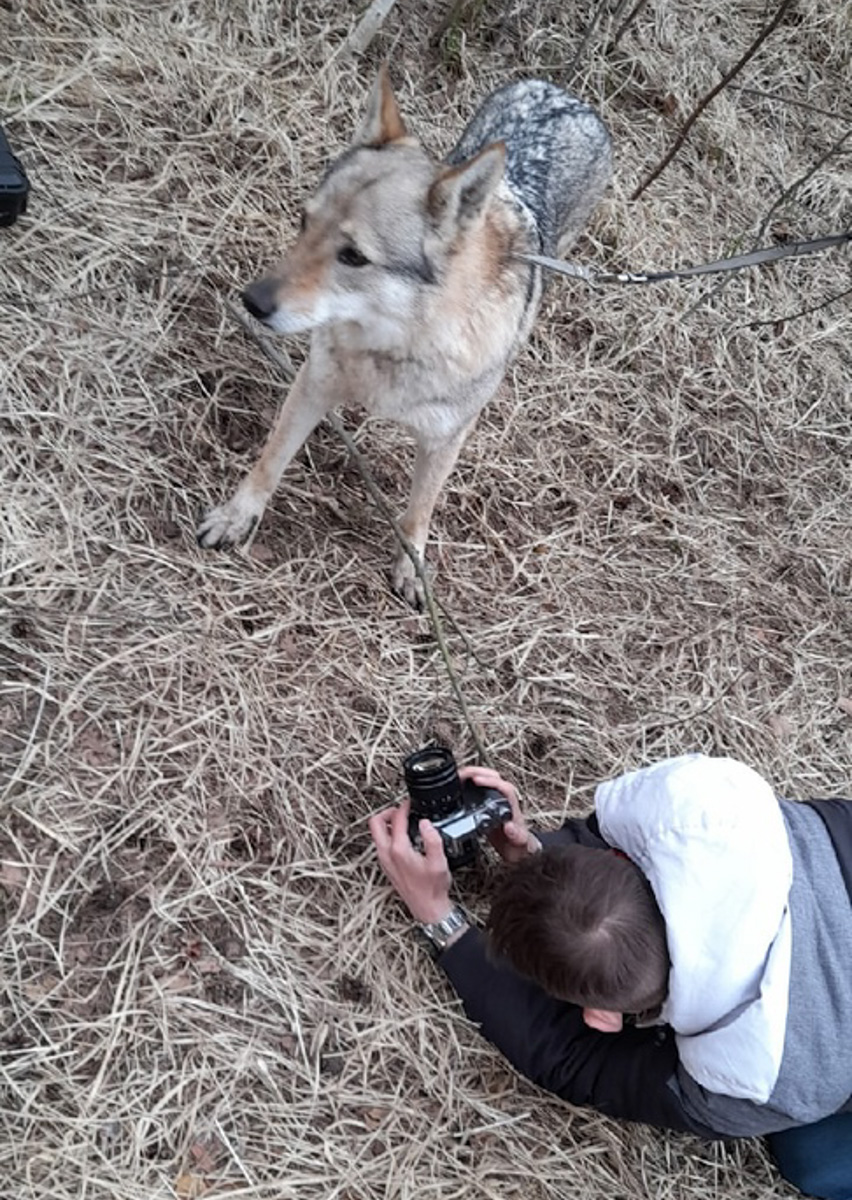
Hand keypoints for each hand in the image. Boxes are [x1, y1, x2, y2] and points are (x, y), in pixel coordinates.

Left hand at [368, 798, 452, 924]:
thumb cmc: (432, 889)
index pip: (397, 820)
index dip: (404, 807)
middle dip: (388, 812)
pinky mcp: (387, 866)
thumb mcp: (439, 862)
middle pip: (376, 823)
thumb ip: (433, 839)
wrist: (427, 909)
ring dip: (387, 824)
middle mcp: (387, 855)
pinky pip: (381, 844)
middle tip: (401, 810)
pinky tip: (403, 838)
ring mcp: (384, 861)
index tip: (411, 803)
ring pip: (377, 834)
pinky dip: (389, 835)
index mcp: (398, 850)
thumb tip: (425, 823)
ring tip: (403, 821)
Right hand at [458, 765, 541, 863]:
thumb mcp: (520, 845)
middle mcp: (505, 802)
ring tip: (459, 776)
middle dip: (479, 772)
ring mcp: (497, 803)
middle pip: (495, 778)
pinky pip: (480, 790)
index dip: (490, 781)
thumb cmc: (521, 848)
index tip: (477, 780)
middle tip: (463, 773)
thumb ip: (517, 836)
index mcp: (512, 808)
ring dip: (474, 775)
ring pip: (488, 781)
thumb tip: (509, 827)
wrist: (519, 853)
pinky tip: (460, 787)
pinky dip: (470, 785)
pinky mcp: (488, 807)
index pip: (504, 787)